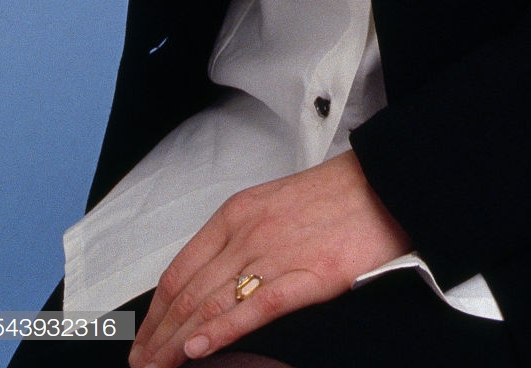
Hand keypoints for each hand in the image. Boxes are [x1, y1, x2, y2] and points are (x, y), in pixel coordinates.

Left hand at [127, 150, 410, 366]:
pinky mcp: (309, 275)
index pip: (178, 272)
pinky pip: (254, 307)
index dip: (154, 315)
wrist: (388, 181)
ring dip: (177, 345)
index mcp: (237, 214)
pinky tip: (198, 350)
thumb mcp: (273, 205)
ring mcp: (277, 254)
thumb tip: (207, 284)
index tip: (142, 344)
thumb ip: (239, 239)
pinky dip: (221, 332)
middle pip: (187, 295)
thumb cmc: (336, 195)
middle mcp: (248, 233)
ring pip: (211, 306)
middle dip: (157, 340)